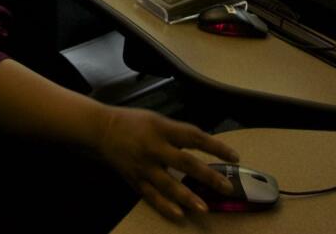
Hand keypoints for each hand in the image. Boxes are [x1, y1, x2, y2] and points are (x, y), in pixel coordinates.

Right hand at [96, 106, 239, 220]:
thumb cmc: (134, 122)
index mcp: (163, 129)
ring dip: (188, 197)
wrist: (101, 130)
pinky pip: (152, 196)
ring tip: (204, 209)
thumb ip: (178, 134)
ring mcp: (144, 166)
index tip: (235, 157)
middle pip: (185, 162)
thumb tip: (204, 148)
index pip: (195, 137)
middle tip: (227, 187)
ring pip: (168, 184)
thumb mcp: (158, 120)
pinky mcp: (135, 179)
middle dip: (208, 176)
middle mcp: (154, 147)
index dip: (216, 147)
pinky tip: (179, 215)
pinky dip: (165, 206)